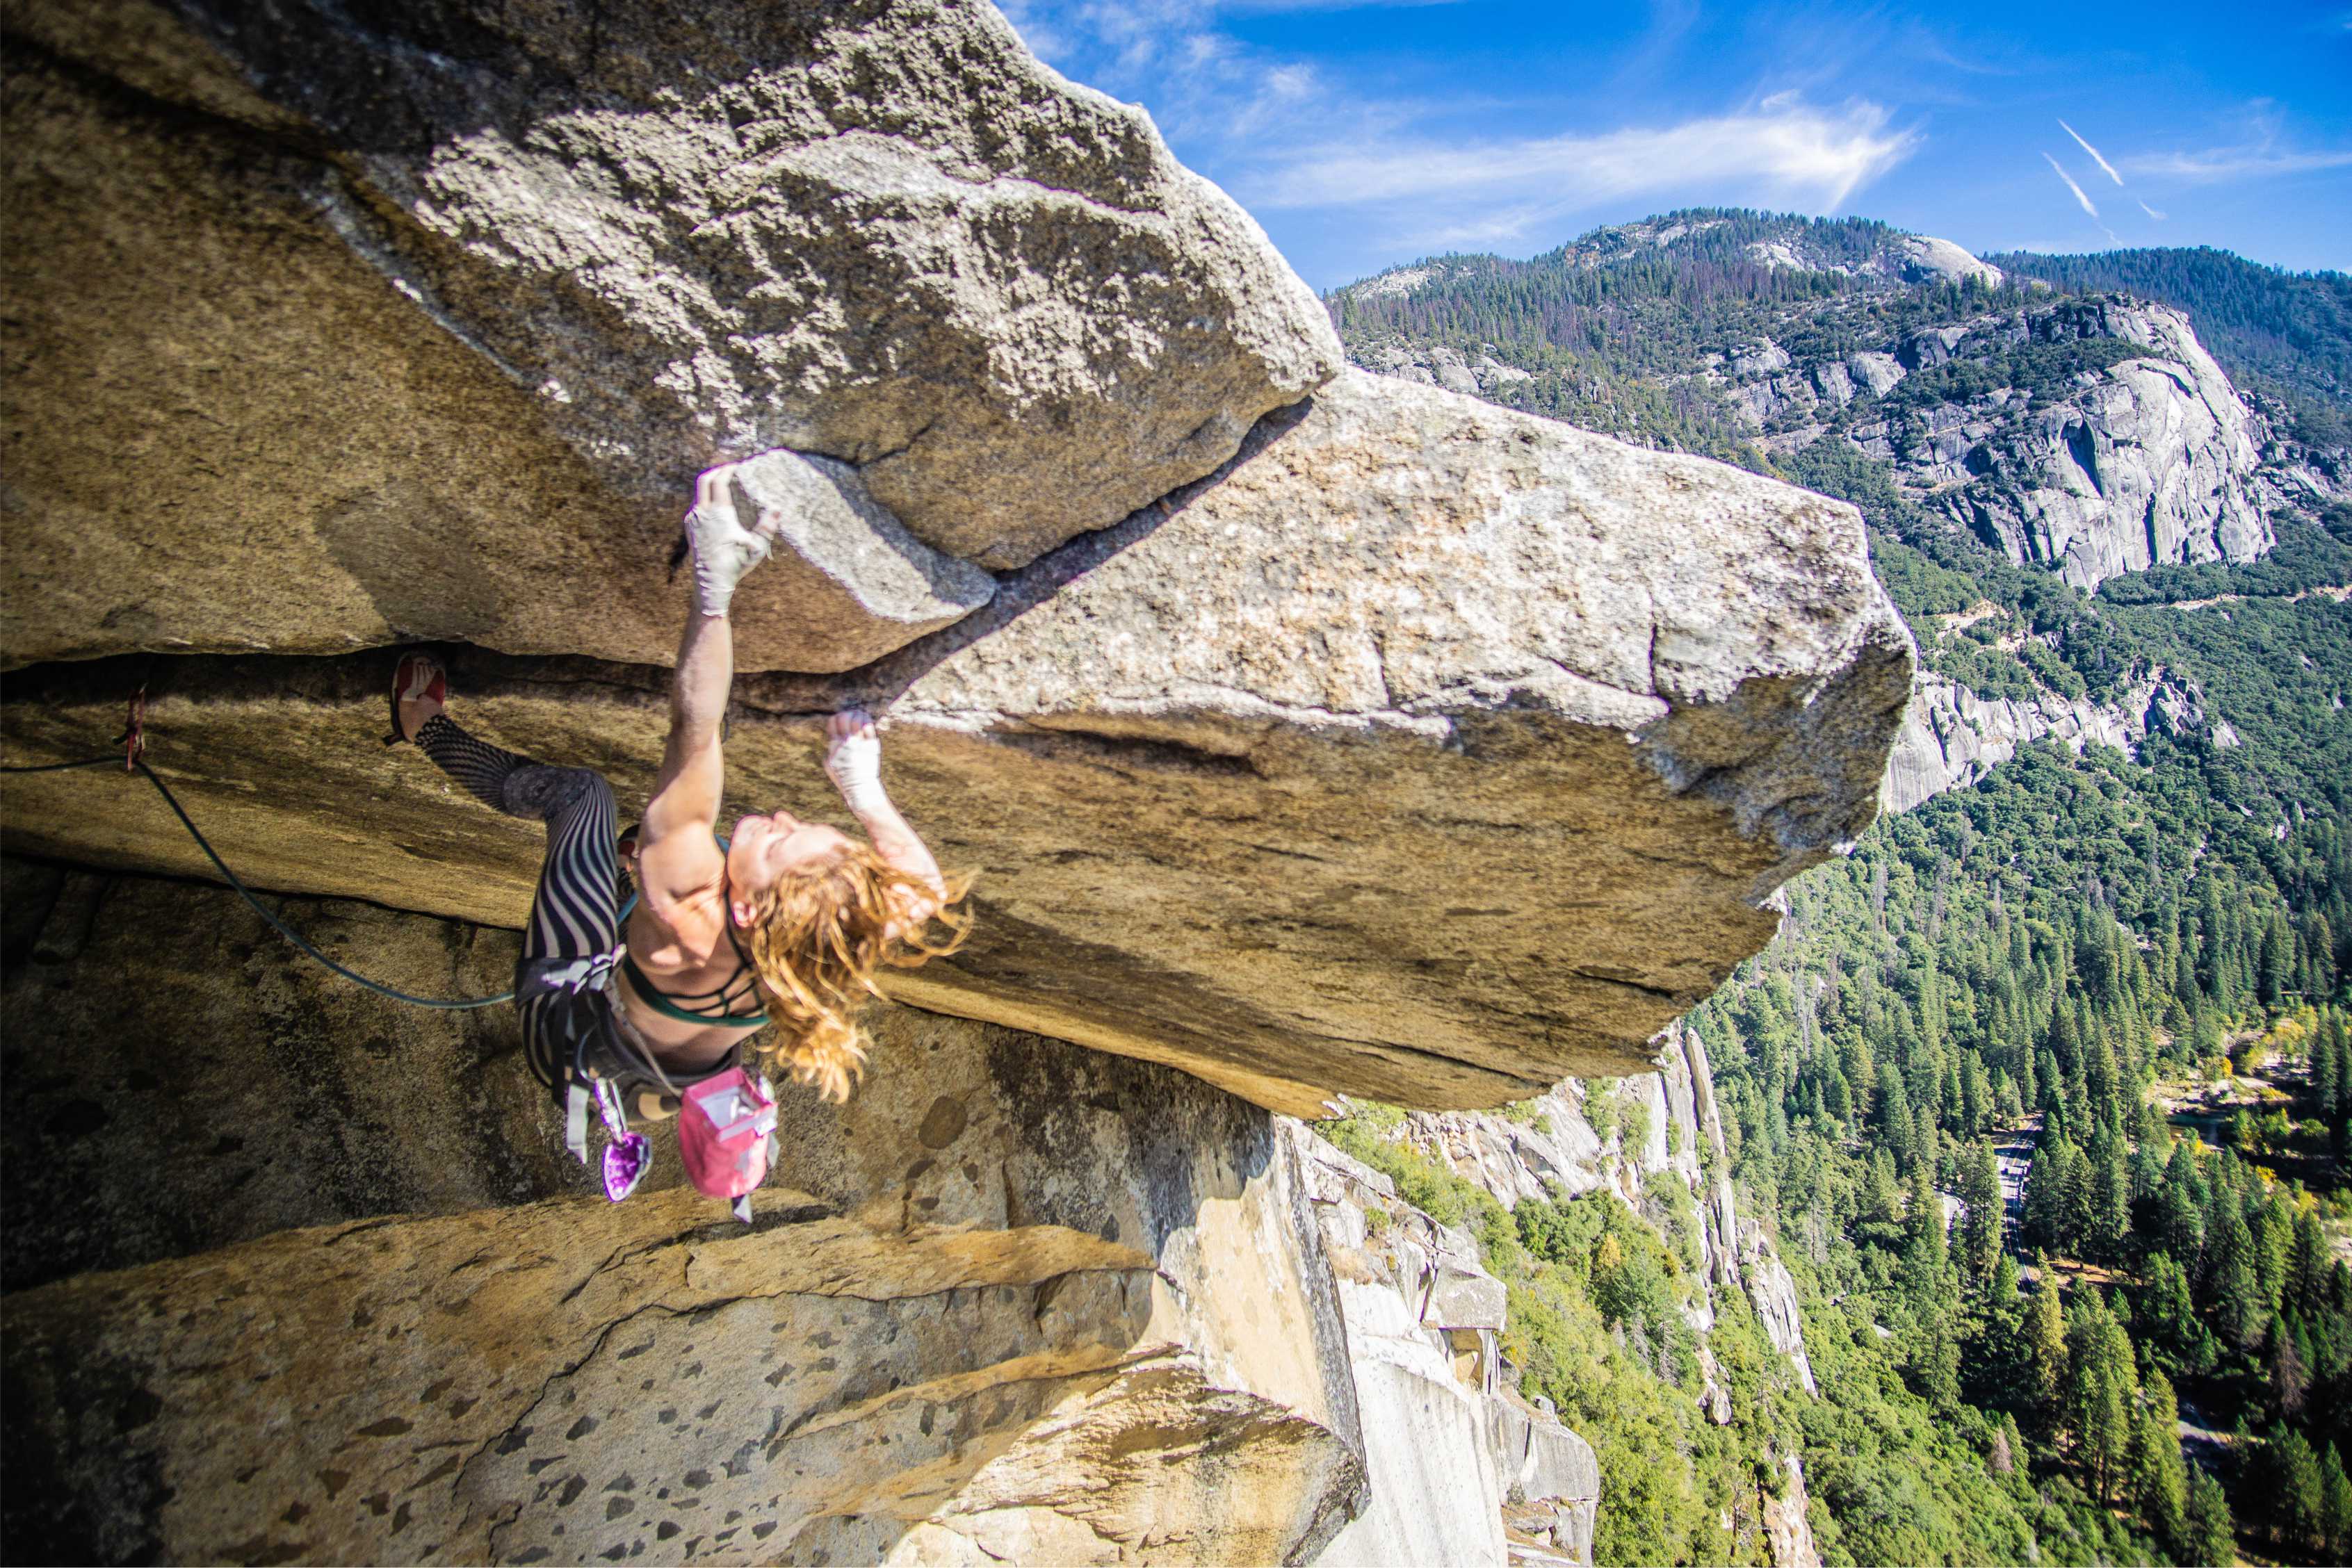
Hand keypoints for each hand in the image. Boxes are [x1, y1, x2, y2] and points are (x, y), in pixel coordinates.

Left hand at [684, 462, 779, 618]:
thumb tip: (778, 508)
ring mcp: (693, 520)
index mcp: (718, 514)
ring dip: (711, 484)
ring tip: (725, 484)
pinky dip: (706, 497)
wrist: (710, 582)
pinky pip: (696, 505)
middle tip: (730, 469)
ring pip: (699, 492)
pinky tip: (717, 504)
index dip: (728, 470)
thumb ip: (767, 527)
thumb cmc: (735, 565)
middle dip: (717, 471)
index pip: (719, 481)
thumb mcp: (756, 547)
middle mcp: (701, 513)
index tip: (738, 466)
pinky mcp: (689, 528)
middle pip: (704, 480)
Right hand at [824, 707, 890, 817]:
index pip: (832, 722)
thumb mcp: (831, 765)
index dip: (837, 717)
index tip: (842, 718)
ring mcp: (858, 744)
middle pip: (844, 718)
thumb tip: (832, 737)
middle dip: (848, 713)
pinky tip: (867, 721)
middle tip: (853, 714)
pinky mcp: (870, 746)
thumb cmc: (845, 778)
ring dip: (859, 715)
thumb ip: (831, 751)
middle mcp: (845, 744)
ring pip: (857, 720)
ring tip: (861, 715)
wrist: (860, 789)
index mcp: (834, 747)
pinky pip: (869, 728)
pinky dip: (867, 721)